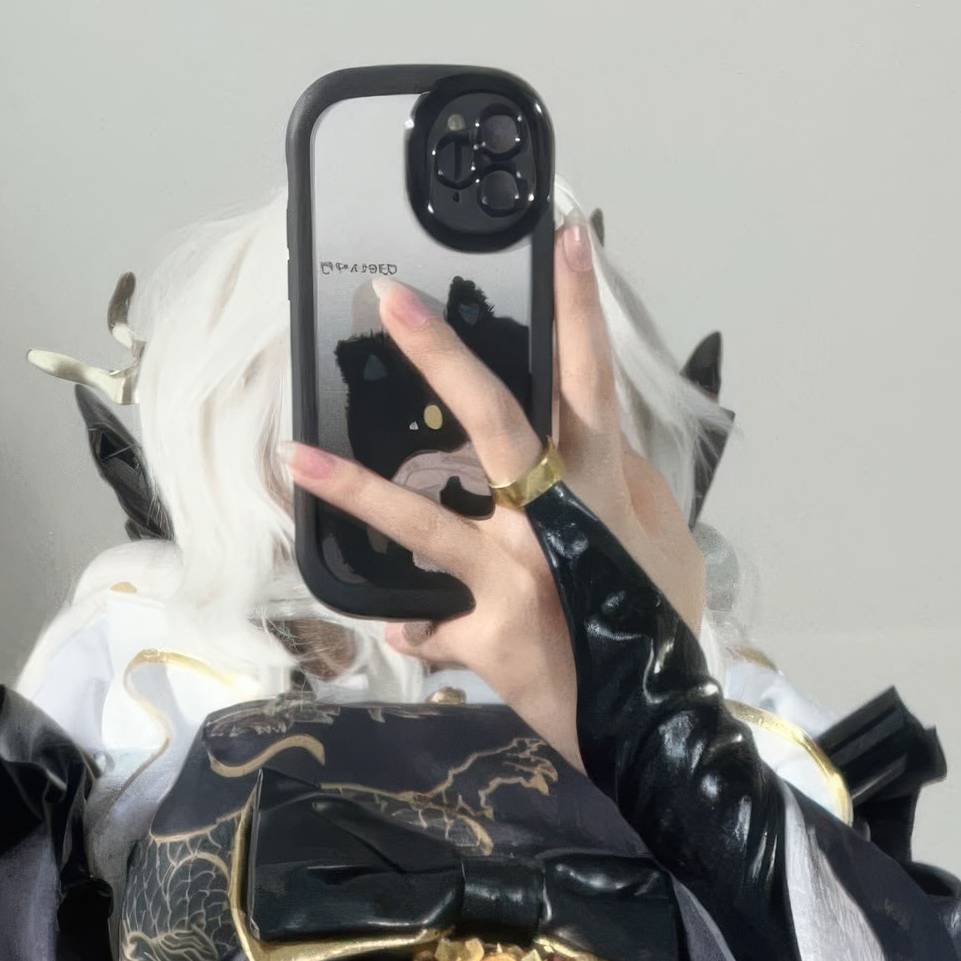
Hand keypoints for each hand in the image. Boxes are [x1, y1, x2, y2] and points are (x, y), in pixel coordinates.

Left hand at [286, 222, 706, 760]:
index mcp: (602, 486)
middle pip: (494, 422)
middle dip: (443, 357)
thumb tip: (598, 445)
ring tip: (299, 456)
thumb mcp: (661, 543)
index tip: (563, 237)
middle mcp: (554, 520)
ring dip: (357, 487)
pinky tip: (401, 630)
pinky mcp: (490, 634)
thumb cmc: (660, 625)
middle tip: (392, 302)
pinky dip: (419, 628)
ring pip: (426, 519)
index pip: (591, 379)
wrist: (655, 723)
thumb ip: (624, 485)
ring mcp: (516, 576)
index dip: (579, 308)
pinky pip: (433, 623)